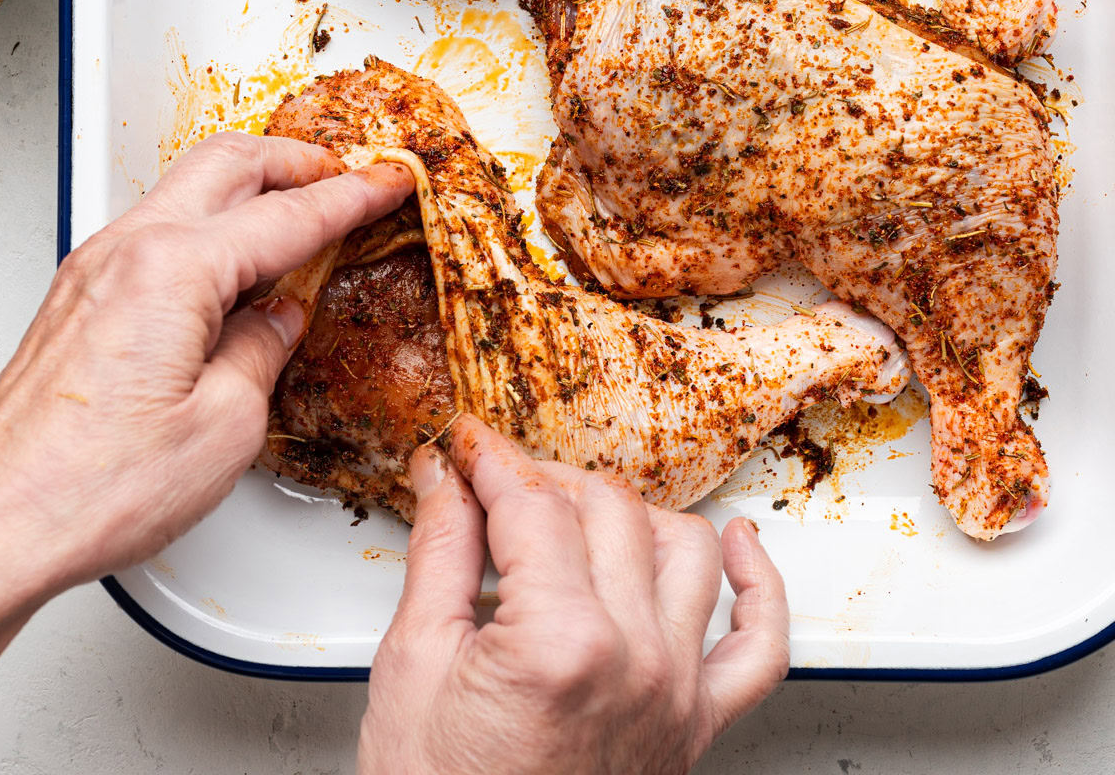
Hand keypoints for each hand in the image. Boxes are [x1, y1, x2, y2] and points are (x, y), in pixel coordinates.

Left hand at [0, 131, 411, 765]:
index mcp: (174, 270)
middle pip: (230, 162)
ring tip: (297, 208)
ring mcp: (94, 268)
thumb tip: (282, 316)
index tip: (390, 183)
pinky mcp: (77, 296)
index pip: (288, 215)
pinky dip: (208, 220)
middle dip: (299, 159)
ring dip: (250, 183)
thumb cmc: (88, 488)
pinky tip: (232, 260)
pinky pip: (156, 226)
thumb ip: (264, 350)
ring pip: (187, 185)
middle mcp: (127, 250)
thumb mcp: (224, 427)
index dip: (353, 197)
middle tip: (347, 175)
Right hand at [359, 416, 788, 774]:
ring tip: (574, 517)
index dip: (491, 461)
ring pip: (684, 546)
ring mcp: (677, 692)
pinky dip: (760, 584)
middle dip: (542, 481)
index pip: (533, 503)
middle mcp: (635, 660)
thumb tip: (444, 481)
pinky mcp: (698, 726)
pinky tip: (737, 545)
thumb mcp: (412, 667)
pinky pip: (761, 643)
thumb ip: (439, 554)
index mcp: (561, 644)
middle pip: (606, 510)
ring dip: (629, 514)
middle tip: (495, 486)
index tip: (468, 447)